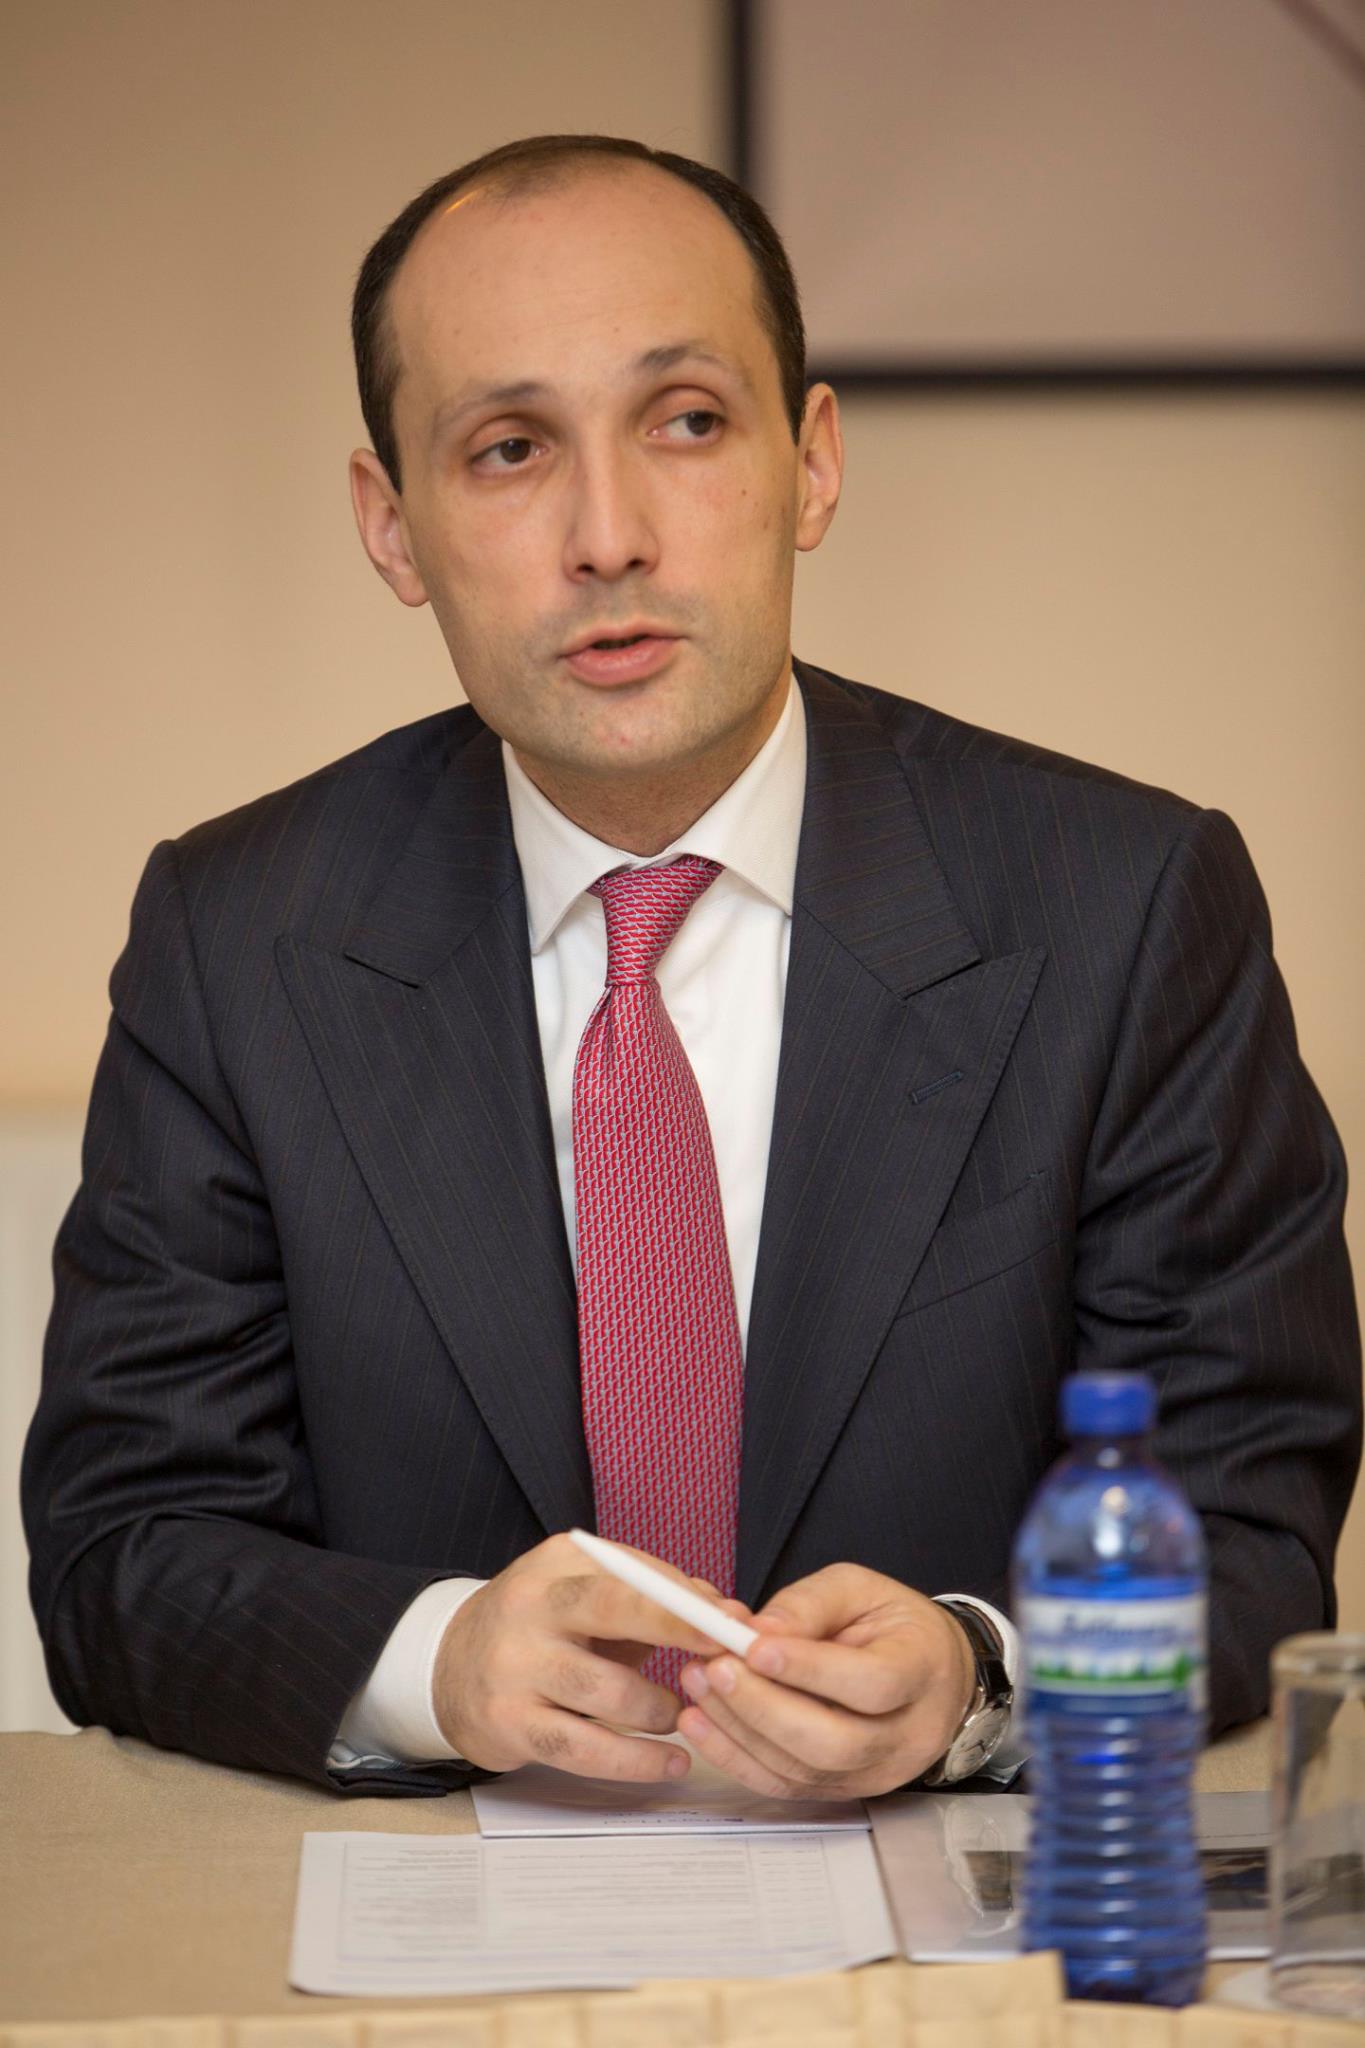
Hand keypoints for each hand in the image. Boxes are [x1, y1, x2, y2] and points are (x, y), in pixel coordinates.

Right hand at [431, 1532, 741, 1780]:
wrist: (447, 1667)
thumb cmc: (544, 1629)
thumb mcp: (585, 1594)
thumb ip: (654, 1599)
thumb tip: (730, 1615)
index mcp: (556, 1564)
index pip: (633, 1573)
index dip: (689, 1601)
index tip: (738, 1624)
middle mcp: (531, 1605)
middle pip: (615, 1609)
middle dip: (680, 1630)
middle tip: (728, 1662)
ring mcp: (515, 1666)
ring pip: (606, 1690)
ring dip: (659, 1709)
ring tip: (678, 1718)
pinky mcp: (508, 1722)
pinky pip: (584, 1748)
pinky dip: (636, 1760)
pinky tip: (669, 1762)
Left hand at [675, 1564, 976, 1799]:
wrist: (931, 1674)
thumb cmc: (893, 1624)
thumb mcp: (860, 1588)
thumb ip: (809, 1604)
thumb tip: (756, 1629)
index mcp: (921, 1670)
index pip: (872, 1683)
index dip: (810, 1670)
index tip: (753, 1647)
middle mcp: (906, 1735)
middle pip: (835, 1742)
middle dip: (763, 1708)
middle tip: (714, 1669)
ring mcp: (876, 1772)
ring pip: (804, 1771)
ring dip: (740, 1730)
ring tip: (698, 1685)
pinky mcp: (844, 1790)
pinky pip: (787, 1786)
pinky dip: (737, 1758)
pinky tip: (702, 1724)